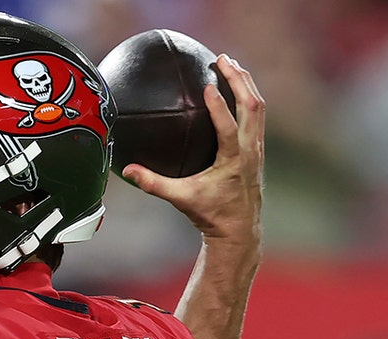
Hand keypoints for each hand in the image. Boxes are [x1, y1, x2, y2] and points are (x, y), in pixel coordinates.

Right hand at [121, 54, 263, 248]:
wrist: (239, 230)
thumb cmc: (211, 215)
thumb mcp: (181, 200)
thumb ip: (154, 184)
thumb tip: (129, 171)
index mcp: (233, 161)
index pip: (230, 129)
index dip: (220, 107)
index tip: (209, 85)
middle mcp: (250, 151)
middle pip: (252, 107)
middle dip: (239, 79)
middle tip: (222, 59)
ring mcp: (257, 148)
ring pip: (259, 107)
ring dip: (246, 83)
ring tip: (231, 64)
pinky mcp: (257, 149)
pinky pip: (257, 115)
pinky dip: (248, 97)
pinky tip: (236, 87)